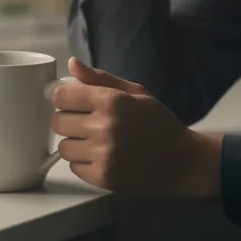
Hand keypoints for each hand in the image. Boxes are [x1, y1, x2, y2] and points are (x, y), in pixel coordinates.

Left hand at [50, 58, 220, 198]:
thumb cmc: (160, 124)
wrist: (184, 161)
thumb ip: (100, 78)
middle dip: (68, 120)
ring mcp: (103, 154)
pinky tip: (101, 157)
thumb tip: (71, 64)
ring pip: (63, 147)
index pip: (61, 95)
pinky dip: (83, 163)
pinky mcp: (103, 176)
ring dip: (74, 143)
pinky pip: (74, 167)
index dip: (63, 97)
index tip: (70, 101)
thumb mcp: (136, 93)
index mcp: (111, 100)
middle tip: (85, 122)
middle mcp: (104, 126)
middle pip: (57, 122)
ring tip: (94, 141)